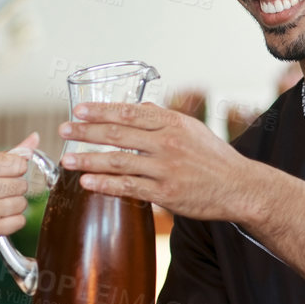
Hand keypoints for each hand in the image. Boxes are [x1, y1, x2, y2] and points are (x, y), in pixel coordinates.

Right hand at [0, 134, 33, 250]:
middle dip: (14, 189)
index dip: (15, 170)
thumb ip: (8, 155)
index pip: (18, 163)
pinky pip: (19, 221)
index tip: (4, 176)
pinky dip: (12, 221)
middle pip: (22, 184)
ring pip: (22, 203)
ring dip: (13, 205)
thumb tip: (35, 139)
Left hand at [58, 102, 262, 220]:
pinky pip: (128, 187)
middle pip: (118, 134)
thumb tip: (134, 109)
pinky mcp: (165, 194)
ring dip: (88, 159)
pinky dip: (105, 184)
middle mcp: (167, 143)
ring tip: (67, 160)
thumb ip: (161, 118)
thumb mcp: (191, 128)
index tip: (78, 110)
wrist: (240, 187)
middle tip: (64, 130)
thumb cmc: (214, 158)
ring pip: (118, 161)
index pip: (129, 112)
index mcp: (172, 123)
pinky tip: (87, 182)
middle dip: (86, 132)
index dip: (101, 110)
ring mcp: (165, 169)